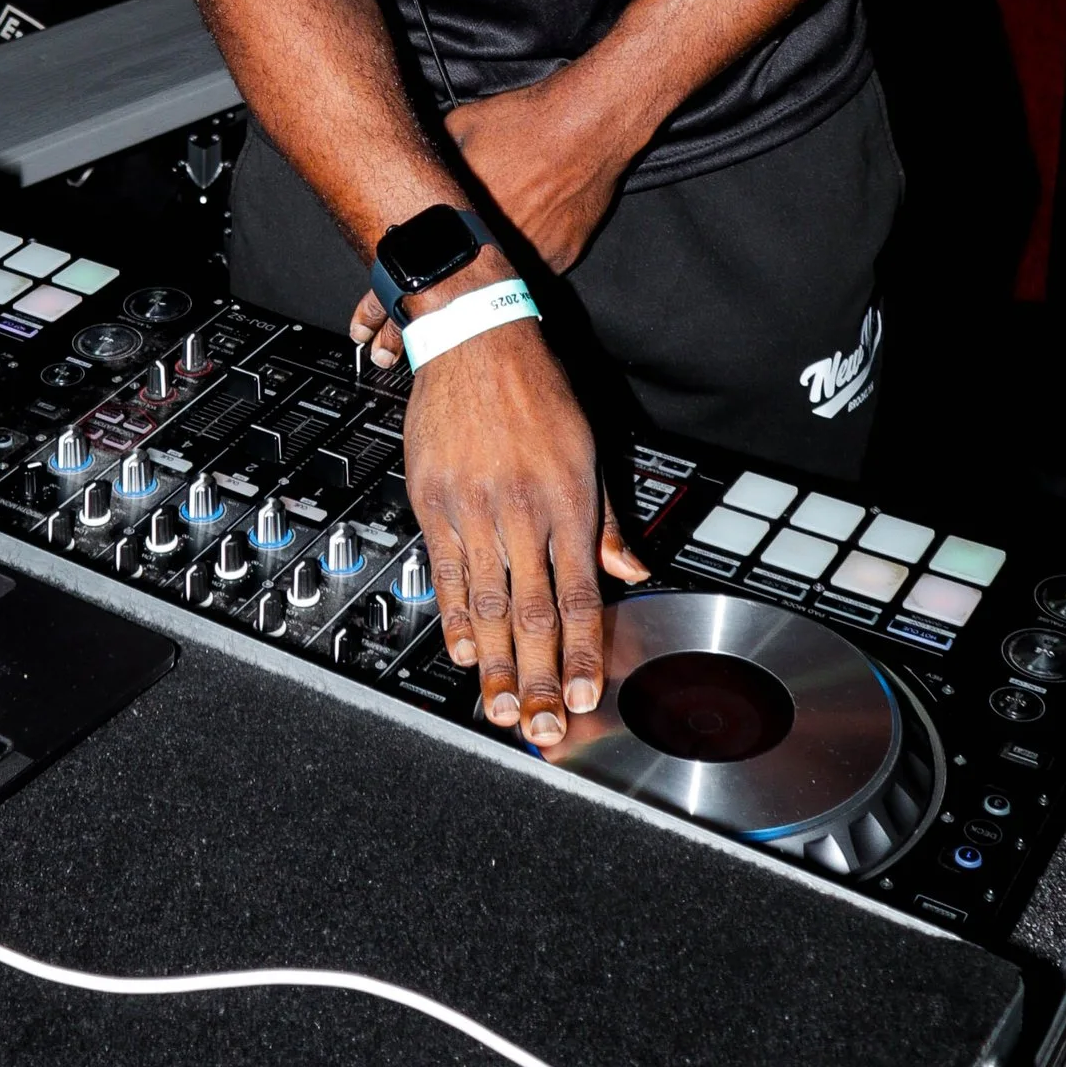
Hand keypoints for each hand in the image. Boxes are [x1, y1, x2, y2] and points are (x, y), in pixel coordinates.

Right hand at [398, 314, 647, 746]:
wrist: (473, 336)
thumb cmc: (534, 388)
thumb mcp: (585, 447)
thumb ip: (605, 519)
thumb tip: (633, 569)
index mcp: (567, 500)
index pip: (581, 596)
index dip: (584, 653)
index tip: (587, 697)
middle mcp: (522, 511)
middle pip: (533, 614)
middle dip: (541, 679)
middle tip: (543, 729)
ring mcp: (473, 508)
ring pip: (487, 604)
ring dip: (497, 666)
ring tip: (505, 709)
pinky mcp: (432, 501)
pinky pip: (444, 571)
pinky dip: (453, 617)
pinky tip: (464, 652)